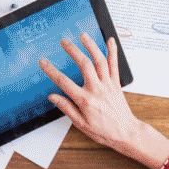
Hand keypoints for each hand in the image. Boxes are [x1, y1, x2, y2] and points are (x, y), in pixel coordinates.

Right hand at [40, 34, 151, 154]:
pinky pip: (114, 65)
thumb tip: (53, 97)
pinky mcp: (116, 83)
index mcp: (85, 100)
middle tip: (64, 42)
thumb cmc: (104, 130)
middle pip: (84, 64)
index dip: (51, 71)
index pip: (64, 82)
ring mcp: (108, 85)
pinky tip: (110, 40)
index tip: (43, 62)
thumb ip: (66, 108)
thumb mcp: (81, 124)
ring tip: (82, 35)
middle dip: (73, 50)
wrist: (125, 133)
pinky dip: (113, 51)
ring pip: (99, 60)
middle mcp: (96, 89)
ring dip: (91, 46)